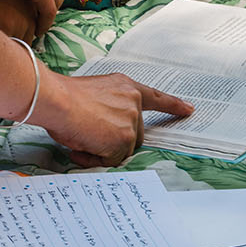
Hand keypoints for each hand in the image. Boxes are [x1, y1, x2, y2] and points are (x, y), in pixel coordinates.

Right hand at [34, 72, 193, 166]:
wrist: (56, 100)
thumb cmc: (63, 98)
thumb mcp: (94, 96)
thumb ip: (108, 110)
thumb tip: (104, 136)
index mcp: (125, 87)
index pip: (156, 97)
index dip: (173, 105)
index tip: (189, 109)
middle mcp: (133, 101)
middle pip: (134, 135)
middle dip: (114, 142)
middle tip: (87, 140)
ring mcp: (131, 120)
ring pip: (123, 149)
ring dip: (102, 151)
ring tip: (80, 141)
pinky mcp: (124, 138)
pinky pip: (112, 160)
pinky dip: (95, 159)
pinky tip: (80, 148)